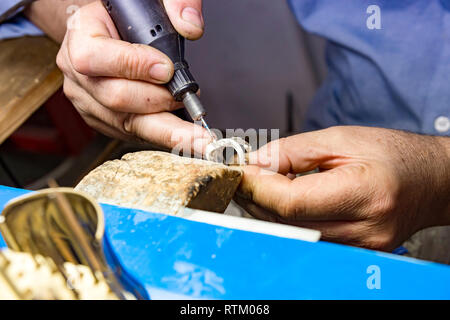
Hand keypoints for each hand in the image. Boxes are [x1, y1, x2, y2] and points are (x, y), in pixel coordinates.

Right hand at [56, 1, 210, 151]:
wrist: (111, 31)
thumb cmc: (128, 17)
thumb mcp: (152, 0)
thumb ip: (175, 4)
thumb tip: (191, 27)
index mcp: (81, 34)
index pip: (94, 57)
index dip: (132, 65)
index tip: (167, 69)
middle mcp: (78, 71)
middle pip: (114, 98)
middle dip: (158, 101)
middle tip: (188, 101)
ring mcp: (88, 99)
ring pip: (125, 121)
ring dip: (164, 126)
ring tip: (194, 130)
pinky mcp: (101, 118)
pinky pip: (130, 132)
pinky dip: (158, 134)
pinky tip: (180, 134)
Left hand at [235, 126, 449, 250]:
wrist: (431, 182)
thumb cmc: (394, 155)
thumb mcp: (341, 139)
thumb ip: (292, 151)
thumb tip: (255, 163)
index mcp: (363, 194)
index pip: (291, 202)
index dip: (257, 187)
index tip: (241, 171)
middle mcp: (362, 229)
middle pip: (285, 222)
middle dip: (255, 198)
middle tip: (243, 175)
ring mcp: (358, 246)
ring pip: (291, 233)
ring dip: (266, 209)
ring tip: (260, 184)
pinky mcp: (352, 251)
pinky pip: (304, 237)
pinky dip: (284, 218)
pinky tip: (280, 199)